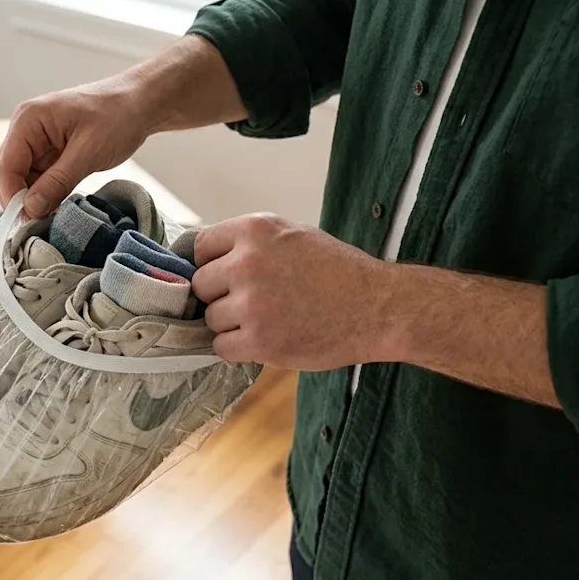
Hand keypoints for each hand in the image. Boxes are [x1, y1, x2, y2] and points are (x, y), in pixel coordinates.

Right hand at [0, 74, 151, 217]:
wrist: (139, 104)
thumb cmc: (117, 116)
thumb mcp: (89, 152)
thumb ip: (57, 181)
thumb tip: (30, 209)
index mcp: (28, 120)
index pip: (5, 168)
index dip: (13, 198)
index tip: (30, 222)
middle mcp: (25, 130)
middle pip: (5, 176)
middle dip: (20, 201)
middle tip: (42, 223)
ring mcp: (35, 142)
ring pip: (20, 182)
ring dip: (33, 201)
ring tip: (55, 216)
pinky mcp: (47, 153)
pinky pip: (36, 181)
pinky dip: (44, 196)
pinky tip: (59, 206)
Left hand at [192, 213, 400, 369]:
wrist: (379, 308)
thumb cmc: (337, 271)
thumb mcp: (292, 235)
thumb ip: (248, 243)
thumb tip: (204, 258)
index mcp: (254, 231)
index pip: (199, 247)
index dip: (210, 264)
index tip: (224, 277)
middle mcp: (248, 263)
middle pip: (200, 285)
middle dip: (220, 295)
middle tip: (252, 301)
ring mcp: (252, 304)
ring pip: (211, 319)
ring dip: (231, 324)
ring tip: (268, 319)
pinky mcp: (260, 341)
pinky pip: (222, 347)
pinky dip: (239, 348)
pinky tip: (266, 338)